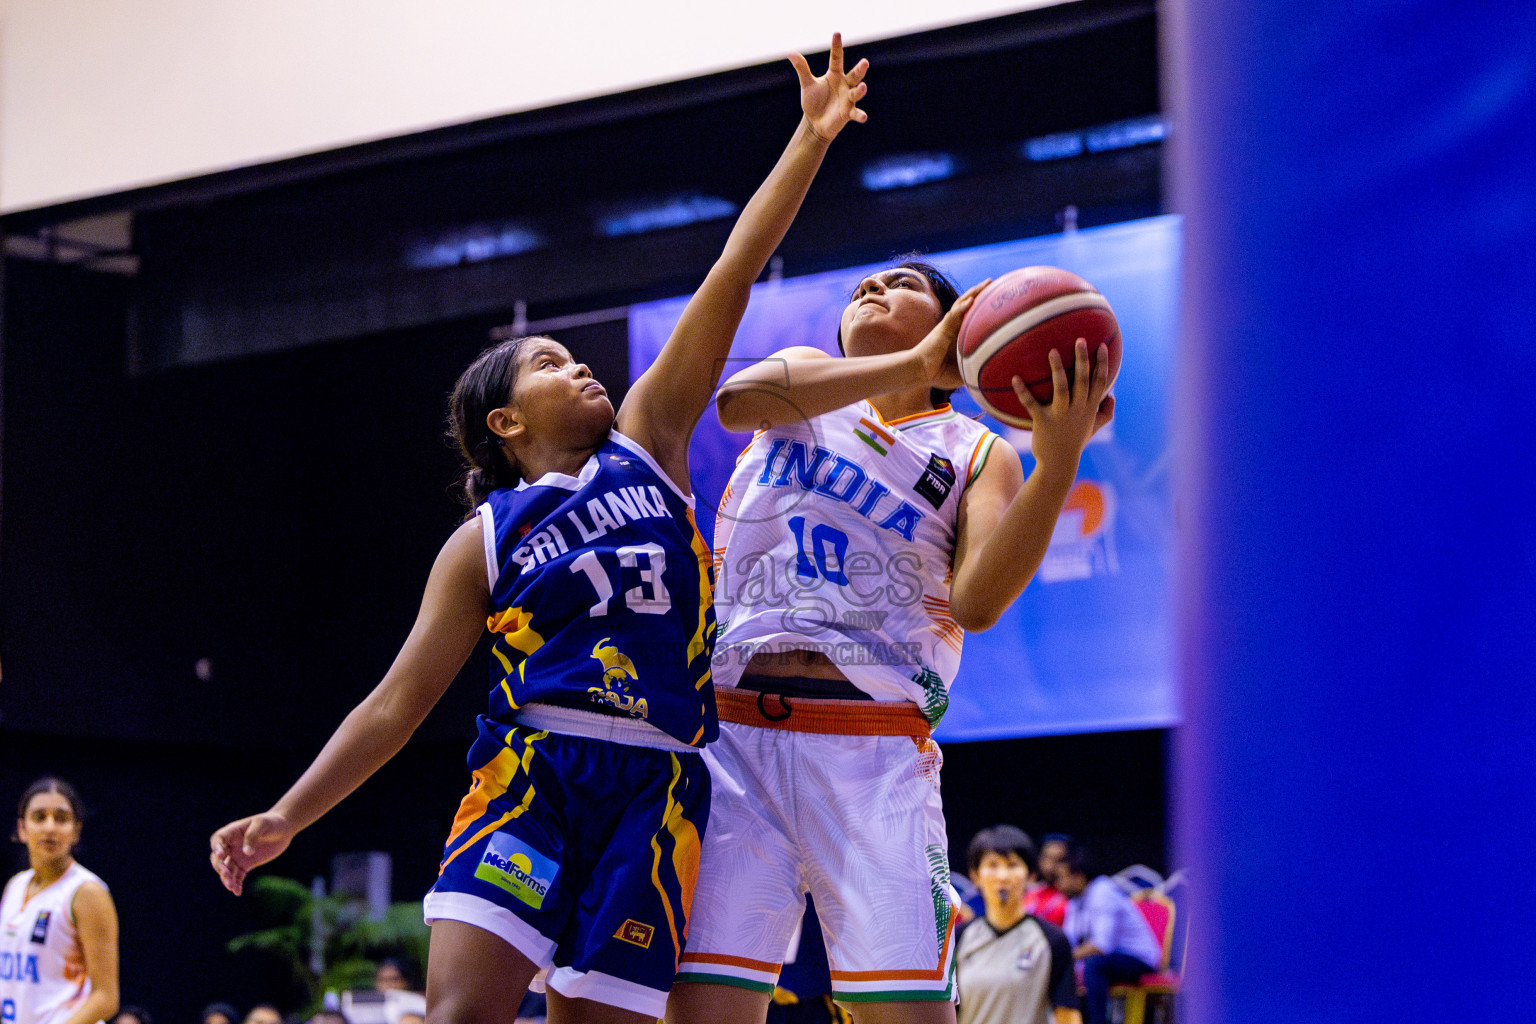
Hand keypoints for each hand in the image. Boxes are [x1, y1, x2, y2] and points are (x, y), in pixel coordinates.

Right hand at [210, 811, 295, 895]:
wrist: (283, 830)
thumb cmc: (271, 822)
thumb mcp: (262, 824)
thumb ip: (253, 836)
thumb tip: (247, 852)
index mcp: (232, 832)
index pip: (218, 839)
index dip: (216, 847)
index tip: (221, 855)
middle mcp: (231, 845)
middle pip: (218, 858)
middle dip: (220, 867)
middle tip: (226, 874)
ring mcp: (237, 856)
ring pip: (227, 870)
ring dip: (227, 878)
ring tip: (231, 887)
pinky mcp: (245, 865)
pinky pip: (237, 876)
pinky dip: (236, 884)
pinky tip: (237, 892)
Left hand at [789, 33, 867, 142]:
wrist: (815, 123)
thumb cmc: (813, 101)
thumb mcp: (807, 84)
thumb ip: (802, 68)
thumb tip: (790, 53)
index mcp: (835, 74)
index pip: (836, 58)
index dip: (836, 46)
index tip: (836, 33)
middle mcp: (845, 84)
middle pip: (854, 75)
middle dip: (860, 69)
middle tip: (865, 62)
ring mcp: (848, 99)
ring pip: (856, 93)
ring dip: (860, 91)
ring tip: (862, 87)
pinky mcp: (848, 113)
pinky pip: (855, 113)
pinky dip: (860, 115)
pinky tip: (863, 117)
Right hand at [913, 279, 989, 389]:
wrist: (919, 372)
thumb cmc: (937, 373)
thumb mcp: (961, 372)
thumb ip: (974, 370)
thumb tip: (993, 375)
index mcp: (958, 334)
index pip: (971, 315)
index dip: (982, 305)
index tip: (996, 299)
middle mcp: (953, 326)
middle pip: (968, 304)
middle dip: (980, 292)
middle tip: (992, 282)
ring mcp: (948, 325)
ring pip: (962, 304)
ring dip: (974, 293)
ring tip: (986, 283)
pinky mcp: (942, 329)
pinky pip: (953, 315)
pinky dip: (962, 307)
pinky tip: (972, 300)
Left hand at [1014, 338, 1114, 470]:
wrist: (1059, 464)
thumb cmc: (1075, 442)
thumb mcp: (1094, 428)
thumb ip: (1105, 413)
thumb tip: (1113, 397)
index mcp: (1090, 408)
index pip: (1100, 382)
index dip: (1102, 364)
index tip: (1103, 345)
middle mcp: (1078, 409)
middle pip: (1083, 380)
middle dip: (1083, 359)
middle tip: (1080, 340)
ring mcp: (1060, 415)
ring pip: (1061, 388)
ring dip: (1057, 369)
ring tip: (1052, 351)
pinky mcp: (1043, 421)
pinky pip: (1031, 403)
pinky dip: (1022, 391)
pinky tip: (1015, 378)